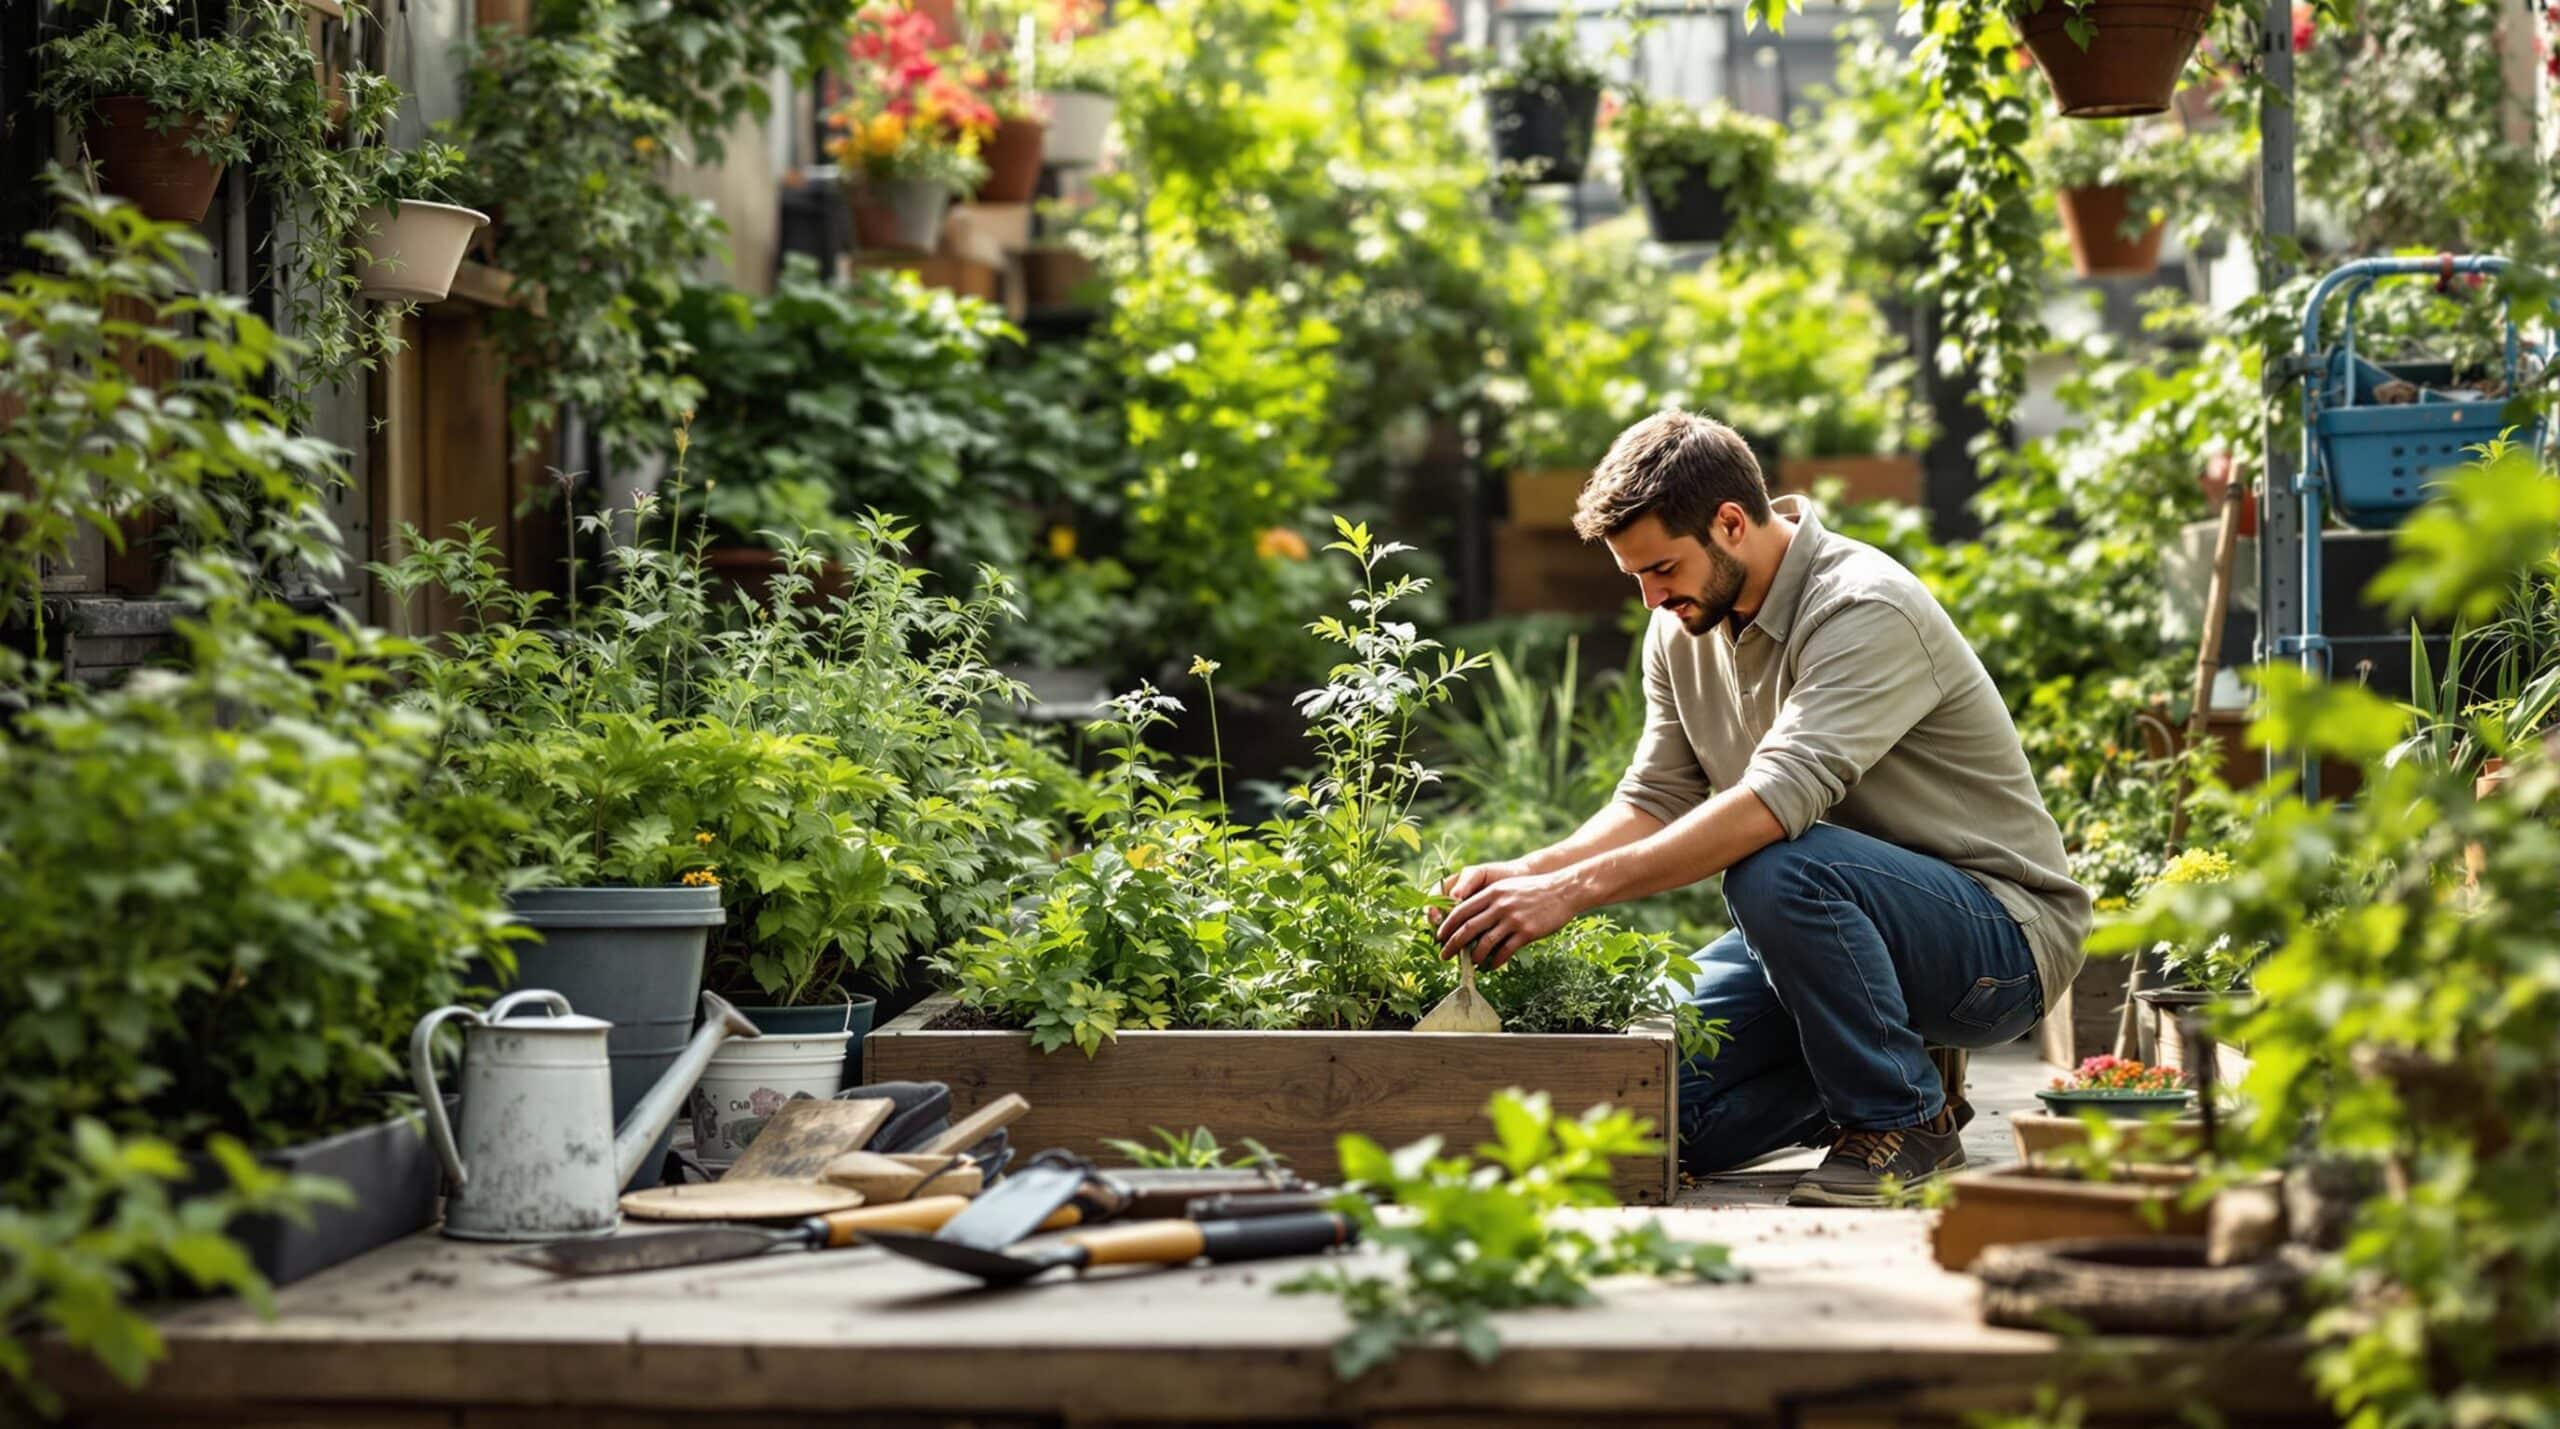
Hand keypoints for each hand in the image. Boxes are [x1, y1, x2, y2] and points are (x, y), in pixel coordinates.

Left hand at [1433, 869, 1581, 969]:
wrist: (1563, 890)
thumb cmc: (1533, 890)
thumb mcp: (1507, 888)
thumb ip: (1489, 900)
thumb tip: (1469, 920)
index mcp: (1492, 892)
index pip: (1461, 910)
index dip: (1447, 925)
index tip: (1439, 936)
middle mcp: (1499, 905)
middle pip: (1468, 928)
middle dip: (1453, 944)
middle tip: (1444, 955)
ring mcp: (1513, 919)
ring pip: (1484, 943)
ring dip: (1474, 957)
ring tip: (1471, 963)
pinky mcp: (1526, 932)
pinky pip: (1505, 951)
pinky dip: (1495, 961)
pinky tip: (1491, 966)